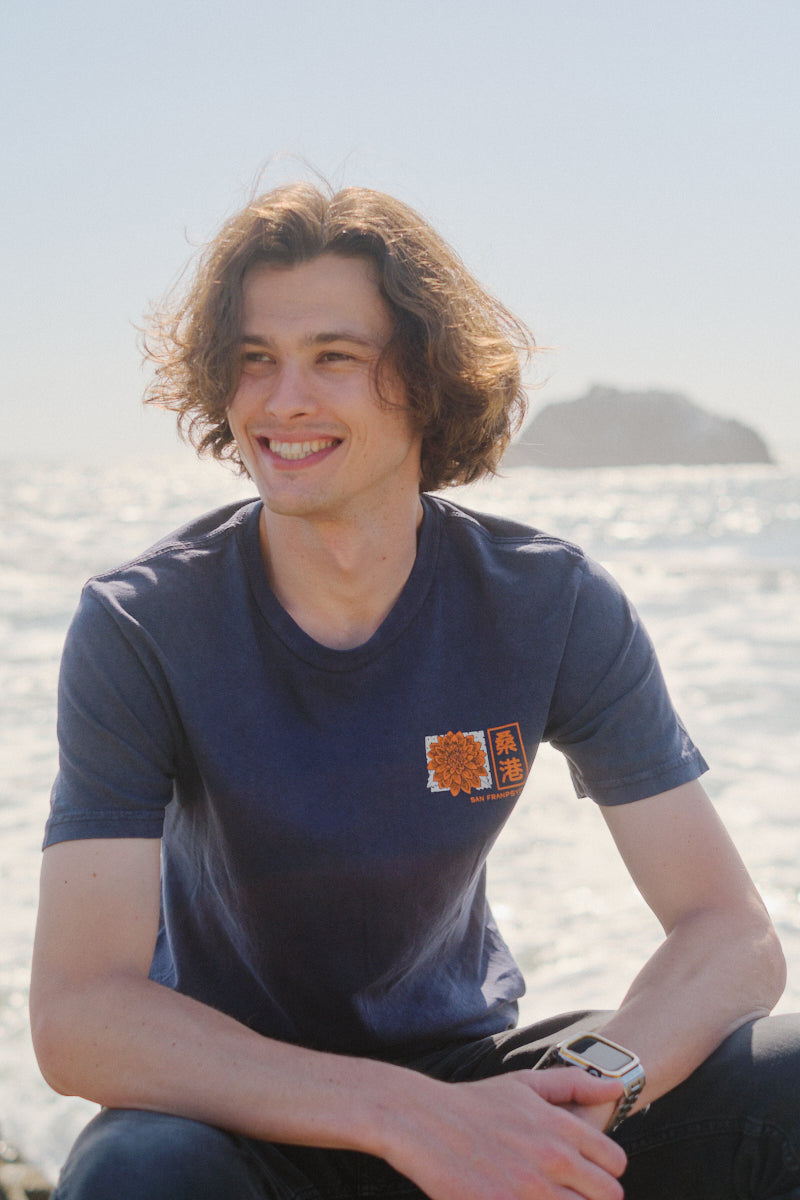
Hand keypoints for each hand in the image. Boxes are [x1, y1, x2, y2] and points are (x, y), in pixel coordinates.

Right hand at [381, 1067, 626, 1199]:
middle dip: (593, 1196)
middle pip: (608, 1195)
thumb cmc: (475, 1103)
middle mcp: (553, 1159)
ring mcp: (530, 1190)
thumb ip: (574, 1083)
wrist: (423, 1122)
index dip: (604, 1169)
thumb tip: (617, 1088)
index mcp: (560, 1127)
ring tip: (543, 1195)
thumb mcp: (524, 1084)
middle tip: (566, 1191)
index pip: (614, 1162)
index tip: (586, 1173)